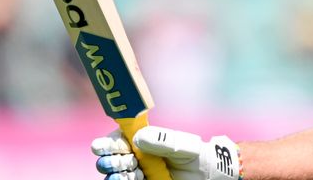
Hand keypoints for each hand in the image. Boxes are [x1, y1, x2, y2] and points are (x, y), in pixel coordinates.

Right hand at [92, 126, 241, 179]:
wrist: (210, 176)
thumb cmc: (198, 156)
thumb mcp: (185, 146)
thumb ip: (164, 140)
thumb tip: (139, 137)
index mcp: (143, 142)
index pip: (117, 140)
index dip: (107, 143)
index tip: (102, 147)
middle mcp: (136, 158)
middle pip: (110, 160)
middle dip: (111, 161)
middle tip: (127, 162)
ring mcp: (138, 175)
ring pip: (114, 176)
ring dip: (117, 175)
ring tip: (132, 173)